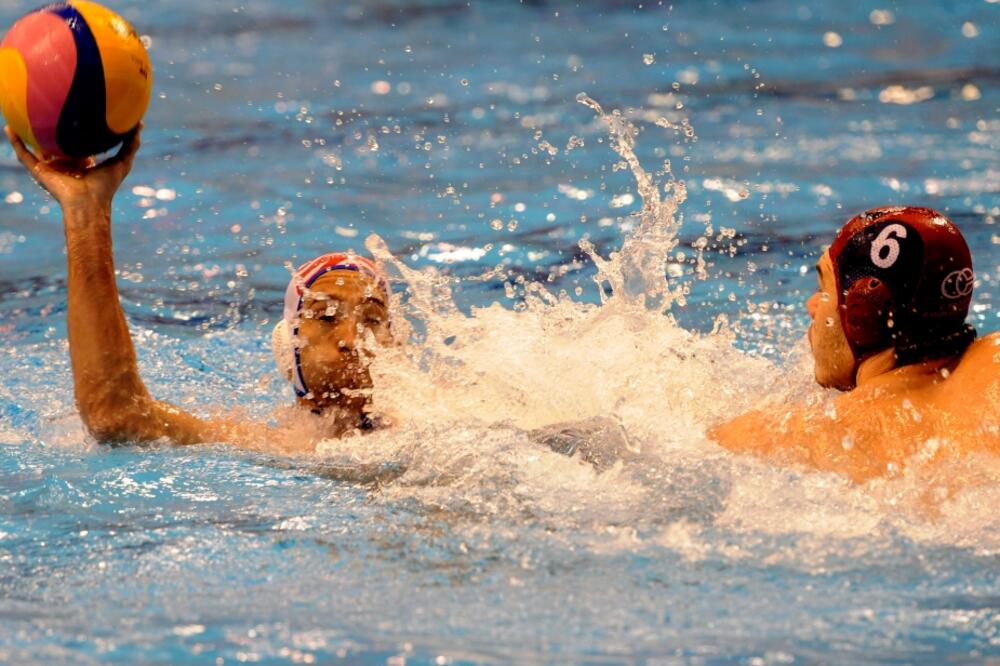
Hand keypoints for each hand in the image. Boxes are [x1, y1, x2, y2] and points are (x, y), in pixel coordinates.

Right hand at [5, 124, 141, 211]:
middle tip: (47, 108)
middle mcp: (65, 164)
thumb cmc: (106, 186)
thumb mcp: (122, 162)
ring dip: (27, 133)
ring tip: (21, 114)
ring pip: (36, 147)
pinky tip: (8, 128)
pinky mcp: (38, 171)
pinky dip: (15, 142)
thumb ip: (130, 144)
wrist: (88, 203)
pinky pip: (23, 154)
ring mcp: (50, 167)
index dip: (76, 131)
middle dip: (50, 130)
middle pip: (55, 145)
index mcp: (82, 163)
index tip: (76, 113)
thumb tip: (139, 124)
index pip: (78, 144)